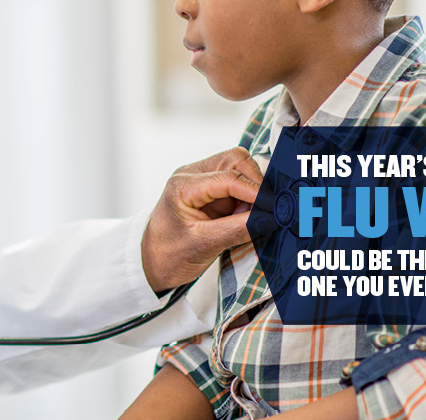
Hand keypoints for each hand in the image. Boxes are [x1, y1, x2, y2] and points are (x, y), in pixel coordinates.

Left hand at [141, 146, 262, 293]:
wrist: (152, 264)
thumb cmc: (168, 255)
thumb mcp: (203, 246)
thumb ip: (237, 230)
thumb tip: (268, 218)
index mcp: (183, 185)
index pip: (229, 177)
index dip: (256, 191)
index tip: (274, 208)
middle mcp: (192, 176)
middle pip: (235, 160)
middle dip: (255, 183)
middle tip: (263, 211)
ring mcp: (202, 181)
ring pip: (239, 168)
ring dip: (252, 189)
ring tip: (250, 217)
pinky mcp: (211, 191)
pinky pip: (238, 184)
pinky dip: (248, 198)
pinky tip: (246, 217)